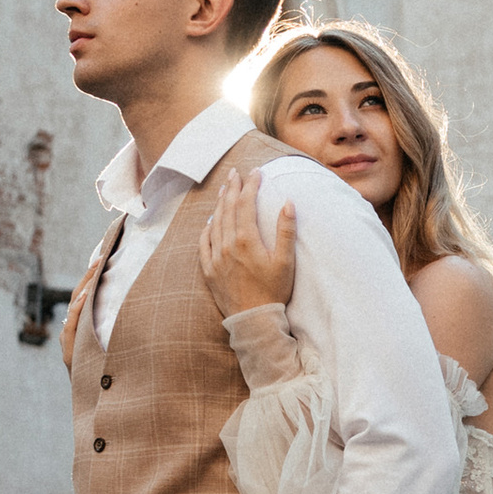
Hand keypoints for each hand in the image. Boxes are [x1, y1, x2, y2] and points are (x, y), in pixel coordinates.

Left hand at [199, 166, 295, 318]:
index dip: (251, 185)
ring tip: (224, 190)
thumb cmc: (273, 291)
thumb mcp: (285, 262)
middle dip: (232, 188)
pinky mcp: (209, 270)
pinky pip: (204, 243)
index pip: (246, 204)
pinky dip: (207, 228)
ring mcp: (215, 257)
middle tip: (235, 173)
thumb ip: (286, 231)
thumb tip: (288, 203)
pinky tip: (210, 221)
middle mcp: (228, 245)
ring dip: (220, 204)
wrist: (253, 320)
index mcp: (247, 240)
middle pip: (228, 209)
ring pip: (215, 222)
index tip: (256, 172)